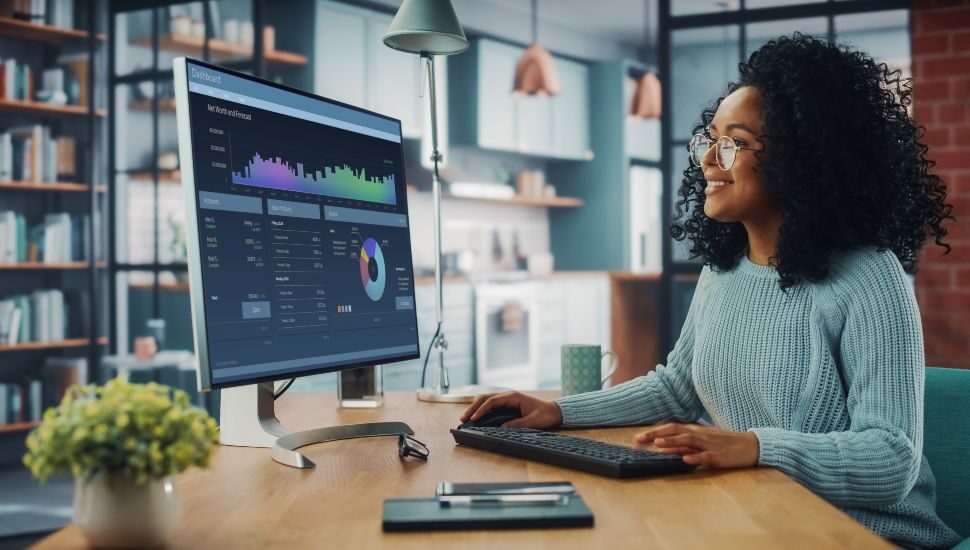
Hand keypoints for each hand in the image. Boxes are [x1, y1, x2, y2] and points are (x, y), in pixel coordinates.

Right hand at [460, 391, 562, 428]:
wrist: (554, 411)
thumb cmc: (545, 414)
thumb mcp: (533, 421)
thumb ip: (518, 424)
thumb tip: (502, 428)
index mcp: (513, 396)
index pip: (492, 400)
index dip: (482, 409)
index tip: (474, 418)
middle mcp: (508, 395)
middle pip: (485, 398)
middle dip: (473, 407)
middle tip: (463, 418)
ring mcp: (506, 399)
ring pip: (486, 400)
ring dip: (475, 408)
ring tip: (466, 418)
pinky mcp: (506, 405)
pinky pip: (491, 406)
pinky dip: (481, 410)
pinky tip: (476, 417)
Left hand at [633, 423, 759, 468]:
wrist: (750, 446)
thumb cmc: (723, 444)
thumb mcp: (700, 443)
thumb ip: (682, 445)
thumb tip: (662, 447)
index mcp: (694, 431)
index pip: (670, 428)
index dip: (653, 431)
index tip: (637, 438)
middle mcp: (699, 435)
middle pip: (675, 431)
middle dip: (656, 435)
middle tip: (639, 440)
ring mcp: (709, 444)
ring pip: (689, 441)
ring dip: (673, 442)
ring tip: (658, 444)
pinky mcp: (719, 456)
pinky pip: (706, 456)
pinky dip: (695, 457)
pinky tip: (686, 459)